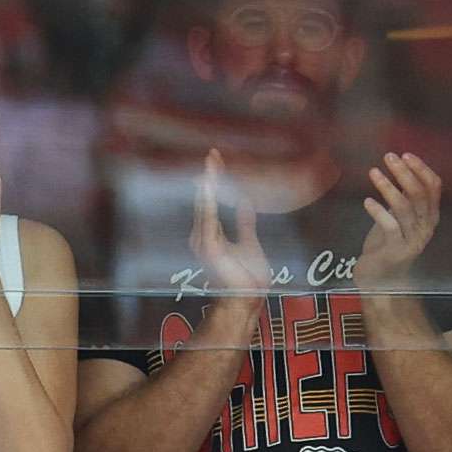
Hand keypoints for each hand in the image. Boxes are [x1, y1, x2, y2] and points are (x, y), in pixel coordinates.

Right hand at [190, 149, 271, 306]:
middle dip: (209, 176)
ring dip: (208, 184)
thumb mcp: (249, 242)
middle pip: (205, 199)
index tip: (216, 161)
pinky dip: (208, 201)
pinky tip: (209, 186)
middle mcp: (202, 236)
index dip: (214, 181)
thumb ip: (244, 223)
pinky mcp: (209, 247)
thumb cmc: (248, 277)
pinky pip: (208, 218)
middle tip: (213, 153)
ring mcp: (203, 241)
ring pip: (204, 205)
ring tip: (210, 164)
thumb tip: (245, 202)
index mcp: (210, 235)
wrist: (248, 298)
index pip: (211, 201)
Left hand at [355, 152, 440, 291]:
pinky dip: (378, 211)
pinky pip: (390, 226)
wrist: (380, 278)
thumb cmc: (387, 243)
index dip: (421, 169)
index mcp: (429, 215)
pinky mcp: (396, 250)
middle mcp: (426, 226)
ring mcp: (412, 239)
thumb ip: (403, 198)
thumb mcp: (398, 217)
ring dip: (388, 187)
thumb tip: (400, 170)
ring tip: (373, 172)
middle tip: (388, 157)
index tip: (405, 154)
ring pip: (405, 207)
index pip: (434, 187)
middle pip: (420, 194)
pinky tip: (367, 200)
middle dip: (404, 172)